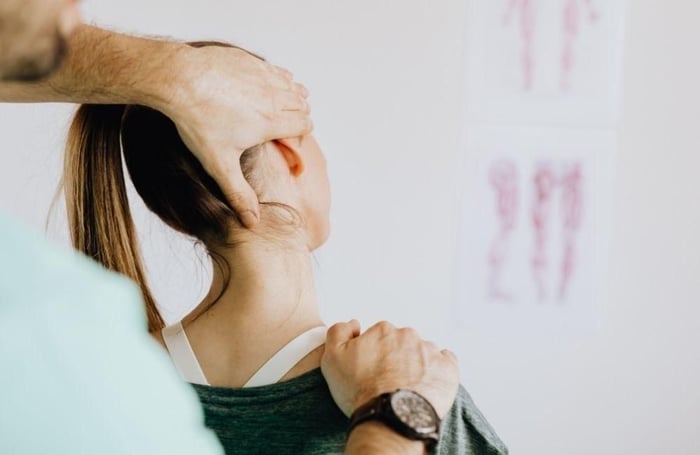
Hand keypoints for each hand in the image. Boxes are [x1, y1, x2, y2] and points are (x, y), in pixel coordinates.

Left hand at [164, 44, 311, 226]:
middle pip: (303, 104)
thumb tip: (253, 222)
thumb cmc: (197, 121)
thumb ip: (238, 194)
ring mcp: (263, 76)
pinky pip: (276, 70)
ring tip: (273, 108)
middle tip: (280, 126)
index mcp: (271, 122)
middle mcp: (273, 97)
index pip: (305, 125)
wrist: (178, 80)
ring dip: (290, 96)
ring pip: (293, 85)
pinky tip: (261, 88)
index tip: (286, 140)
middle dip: (297, 115)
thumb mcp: (218, 164)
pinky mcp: (250, 61)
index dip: (300, 134)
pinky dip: (276, 79)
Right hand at [321, 320, 459, 418]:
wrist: (390, 418)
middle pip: (402, 343)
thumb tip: (354, 323)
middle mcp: (408, 336)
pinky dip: (437, 371)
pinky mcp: (447, 368)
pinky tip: (426, 384)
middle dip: (396, 358)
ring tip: (406, 388)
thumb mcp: (332, 358)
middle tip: (387, 381)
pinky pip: (445, 362)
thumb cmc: (361, 391)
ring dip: (416, 365)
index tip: (371, 370)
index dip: (374, 354)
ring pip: (423, 353)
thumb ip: (339, 332)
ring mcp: (430, 351)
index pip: (379, 337)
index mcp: (383, 330)